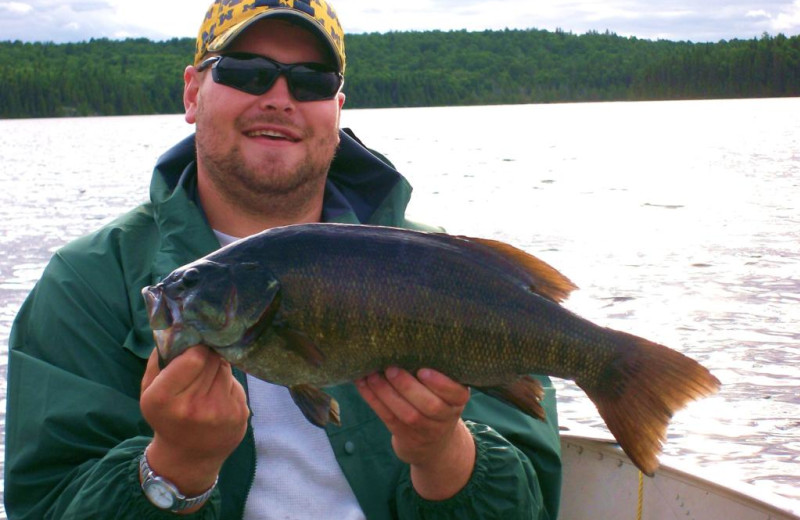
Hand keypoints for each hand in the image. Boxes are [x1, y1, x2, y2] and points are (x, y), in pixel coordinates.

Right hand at [140, 346, 248, 498]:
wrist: (187, 458)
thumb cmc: (167, 418)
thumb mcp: (149, 392)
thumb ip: (158, 360)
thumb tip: (174, 329)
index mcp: (163, 398)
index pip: (193, 357)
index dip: (196, 349)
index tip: (194, 351)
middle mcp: (192, 407)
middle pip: (212, 360)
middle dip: (208, 357)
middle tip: (203, 363)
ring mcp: (219, 413)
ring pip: (227, 370)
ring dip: (219, 370)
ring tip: (208, 384)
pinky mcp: (239, 416)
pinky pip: (237, 385)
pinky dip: (228, 386)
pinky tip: (218, 398)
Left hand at [356, 367, 475, 499]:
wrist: (434, 442)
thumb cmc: (438, 400)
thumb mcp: (446, 390)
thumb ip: (436, 371)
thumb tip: (406, 342)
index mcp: (458, 399)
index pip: (456, 393)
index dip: (440, 383)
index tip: (423, 371)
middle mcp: (445, 416)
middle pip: (429, 405)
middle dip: (407, 386)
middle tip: (391, 369)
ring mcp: (425, 429)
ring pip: (406, 414)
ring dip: (386, 393)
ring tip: (372, 375)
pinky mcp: (405, 435)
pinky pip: (387, 417)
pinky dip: (373, 399)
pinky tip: (362, 383)